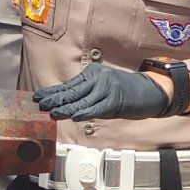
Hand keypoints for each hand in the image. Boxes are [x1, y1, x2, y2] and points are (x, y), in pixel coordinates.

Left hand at [34, 63, 168, 119]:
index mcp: (93, 73)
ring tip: (53, 113)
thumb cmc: (125, 92)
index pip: (69, 85)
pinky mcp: (116, 99)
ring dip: (67, 108)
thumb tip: (65, 105)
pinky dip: (86, 112)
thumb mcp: (104, 89)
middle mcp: (99, 77)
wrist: (151, 90)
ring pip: (83, 101)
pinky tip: (75, 116)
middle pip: (73, 91)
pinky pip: (98, 107)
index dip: (53, 92)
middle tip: (40, 104)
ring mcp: (108, 87)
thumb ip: (87, 94)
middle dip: (55, 99)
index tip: (38, 97)